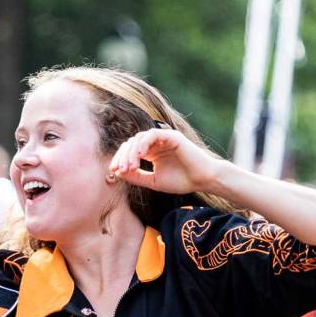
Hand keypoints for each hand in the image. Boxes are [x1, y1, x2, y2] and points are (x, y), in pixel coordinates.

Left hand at [107, 127, 223, 196]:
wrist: (202, 180)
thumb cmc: (181, 181)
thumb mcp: (153, 181)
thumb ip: (137, 176)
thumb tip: (118, 172)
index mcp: (151, 152)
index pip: (129, 151)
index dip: (119, 159)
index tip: (113, 171)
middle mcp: (155, 143)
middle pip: (131, 143)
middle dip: (123, 156)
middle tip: (120, 169)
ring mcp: (163, 138)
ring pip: (139, 138)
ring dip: (132, 152)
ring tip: (130, 166)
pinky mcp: (171, 136)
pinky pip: (152, 135)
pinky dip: (144, 144)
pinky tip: (140, 156)